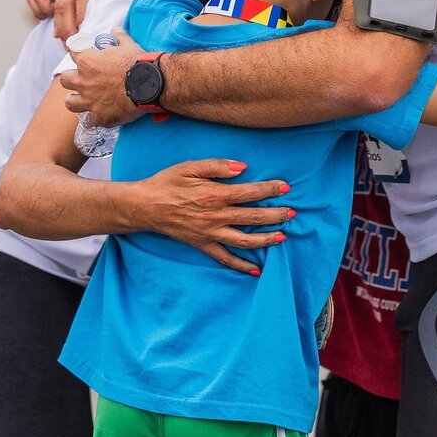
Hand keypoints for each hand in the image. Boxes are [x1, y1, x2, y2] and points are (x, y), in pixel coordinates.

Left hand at [57, 27, 144, 125]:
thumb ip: (119, 37)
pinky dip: (97, 117)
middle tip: (80, 79)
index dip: (77, 53)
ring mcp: (90, 101)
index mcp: (87, 62)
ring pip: (70, 102)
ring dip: (75, 100)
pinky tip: (103, 115)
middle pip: (65, 80)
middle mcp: (83, 82)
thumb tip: (116, 29)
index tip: (82, 54)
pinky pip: (93, 120)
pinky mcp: (100, 117)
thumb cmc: (138, 64)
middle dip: (71, 79)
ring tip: (81, 100)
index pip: (72, 53)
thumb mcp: (128, 45)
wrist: (150, 86)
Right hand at [124, 159, 293, 273]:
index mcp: (214, 195)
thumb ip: (218, 166)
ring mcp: (210, 234)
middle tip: (292, 213)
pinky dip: (242, 266)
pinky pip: (226, 259)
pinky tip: (256, 269)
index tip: (286, 187)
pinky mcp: (202, 245)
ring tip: (282, 237)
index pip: (250, 192)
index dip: (270, 189)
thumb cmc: (167, 183)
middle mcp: (215, 217)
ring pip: (244, 240)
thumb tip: (243, 167)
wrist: (144, 206)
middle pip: (252, 217)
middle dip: (275, 215)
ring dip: (266, 239)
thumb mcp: (190, 167)